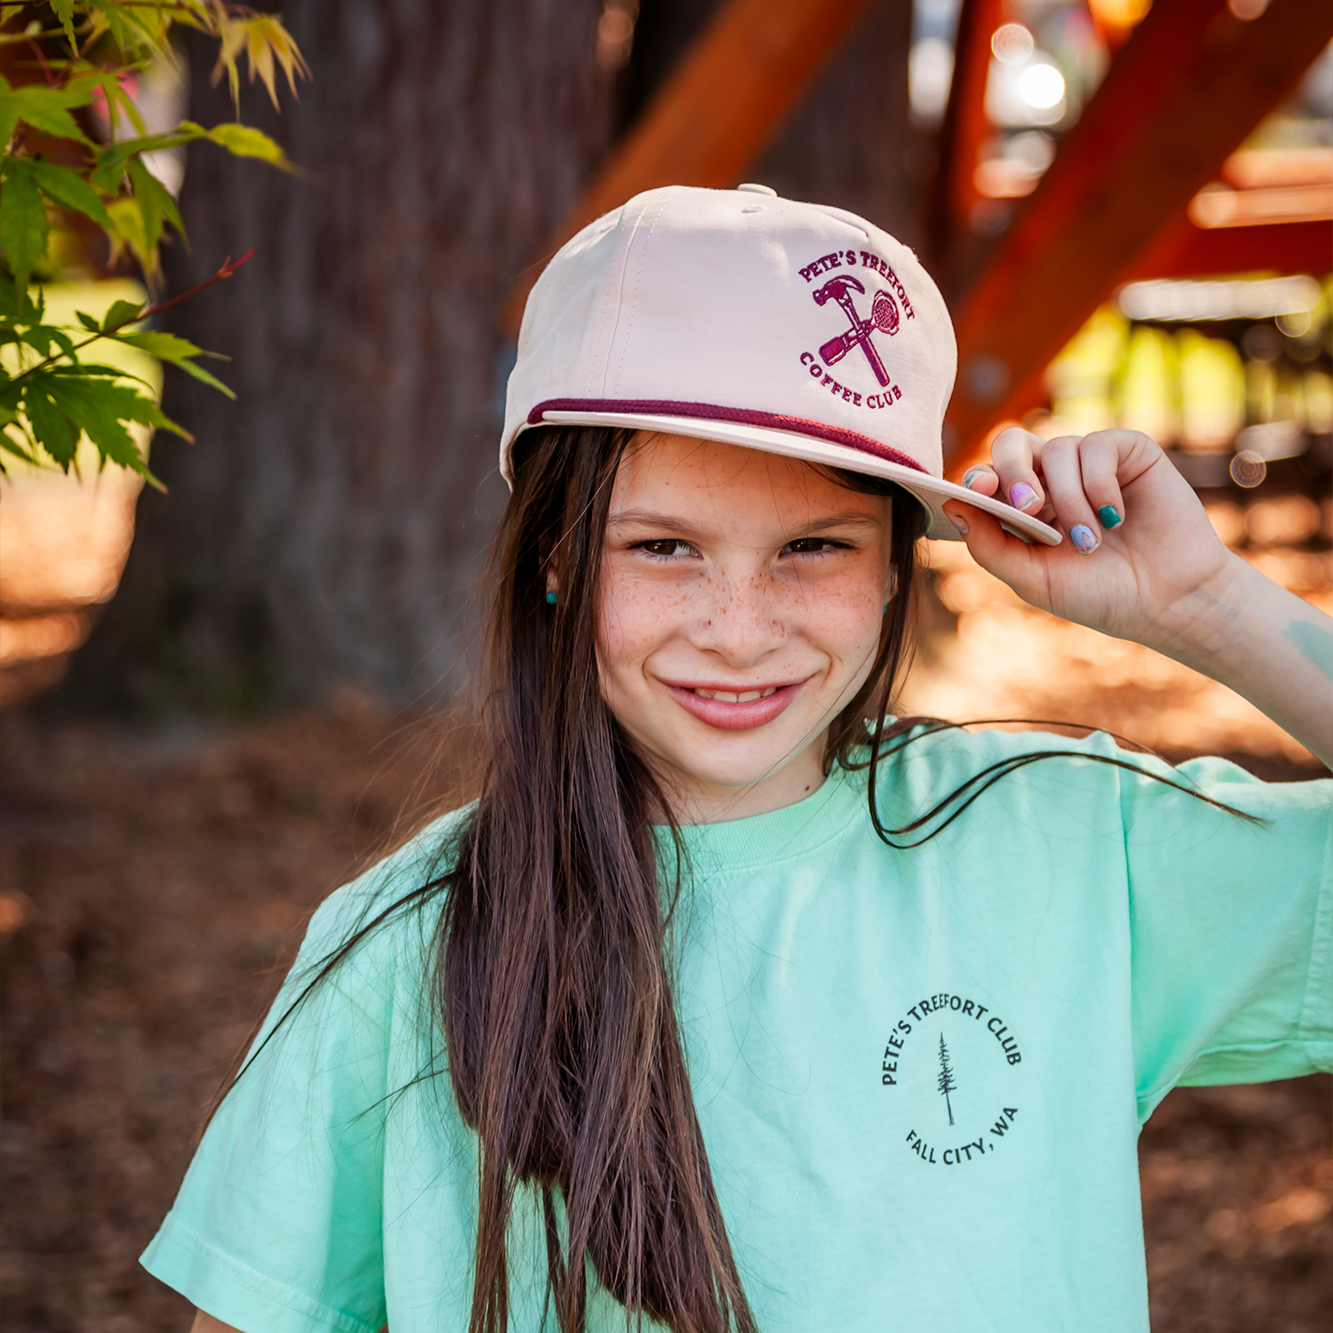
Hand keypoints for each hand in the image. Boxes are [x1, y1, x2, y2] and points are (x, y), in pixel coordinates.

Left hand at [943, 427, 1231, 651]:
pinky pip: (1097, 446)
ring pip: (1056, 450)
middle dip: (1012, 469)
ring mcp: (1090, 463)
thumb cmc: (1100, 594)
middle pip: (1013, 442)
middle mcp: (1053, 479)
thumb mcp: (1034, 579)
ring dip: (1068, 499)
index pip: (988, 476)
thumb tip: (954, 504)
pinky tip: (1114, 517)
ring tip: (1089, 541)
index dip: (979, 477)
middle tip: (1030, 507)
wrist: (1168, 601)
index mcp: (1024, 508)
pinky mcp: (1129, 451)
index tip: (980, 490)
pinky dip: (1098, 483)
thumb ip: (991, 546)